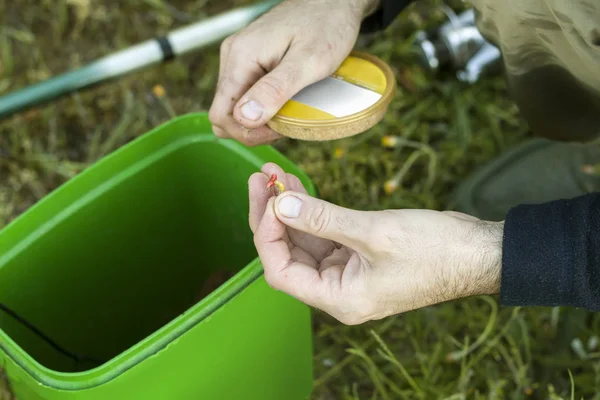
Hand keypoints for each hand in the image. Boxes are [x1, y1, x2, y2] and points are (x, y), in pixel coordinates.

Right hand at [209, 0, 377, 145]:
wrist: (334, 1)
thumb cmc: (327, 25)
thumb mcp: (309, 62)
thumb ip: (276, 89)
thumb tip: (245, 119)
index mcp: (240, 58)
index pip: (221, 114)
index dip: (247, 133)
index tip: (279, 132)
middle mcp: (232, 57)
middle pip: (225, 114)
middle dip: (253, 129)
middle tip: (287, 125)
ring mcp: (239, 58)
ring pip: (236, 107)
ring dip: (259, 120)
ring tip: (290, 114)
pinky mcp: (250, 61)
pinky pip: (246, 94)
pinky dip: (263, 107)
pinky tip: (286, 103)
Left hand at [249, 163, 503, 324]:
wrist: (479, 252)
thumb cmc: (435, 250)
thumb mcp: (374, 232)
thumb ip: (322, 219)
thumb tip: (279, 204)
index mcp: (339, 298)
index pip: (281, 272)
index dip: (269, 235)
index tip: (269, 198)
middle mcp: (338, 290)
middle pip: (287, 255)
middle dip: (272, 215)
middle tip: (261, 178)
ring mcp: (348, 273)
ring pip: (303, 242)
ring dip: (289, 208)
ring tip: (276, 175)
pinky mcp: (358, 256)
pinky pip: (323, 235)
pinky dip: (310, 211)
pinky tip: (298, 187)